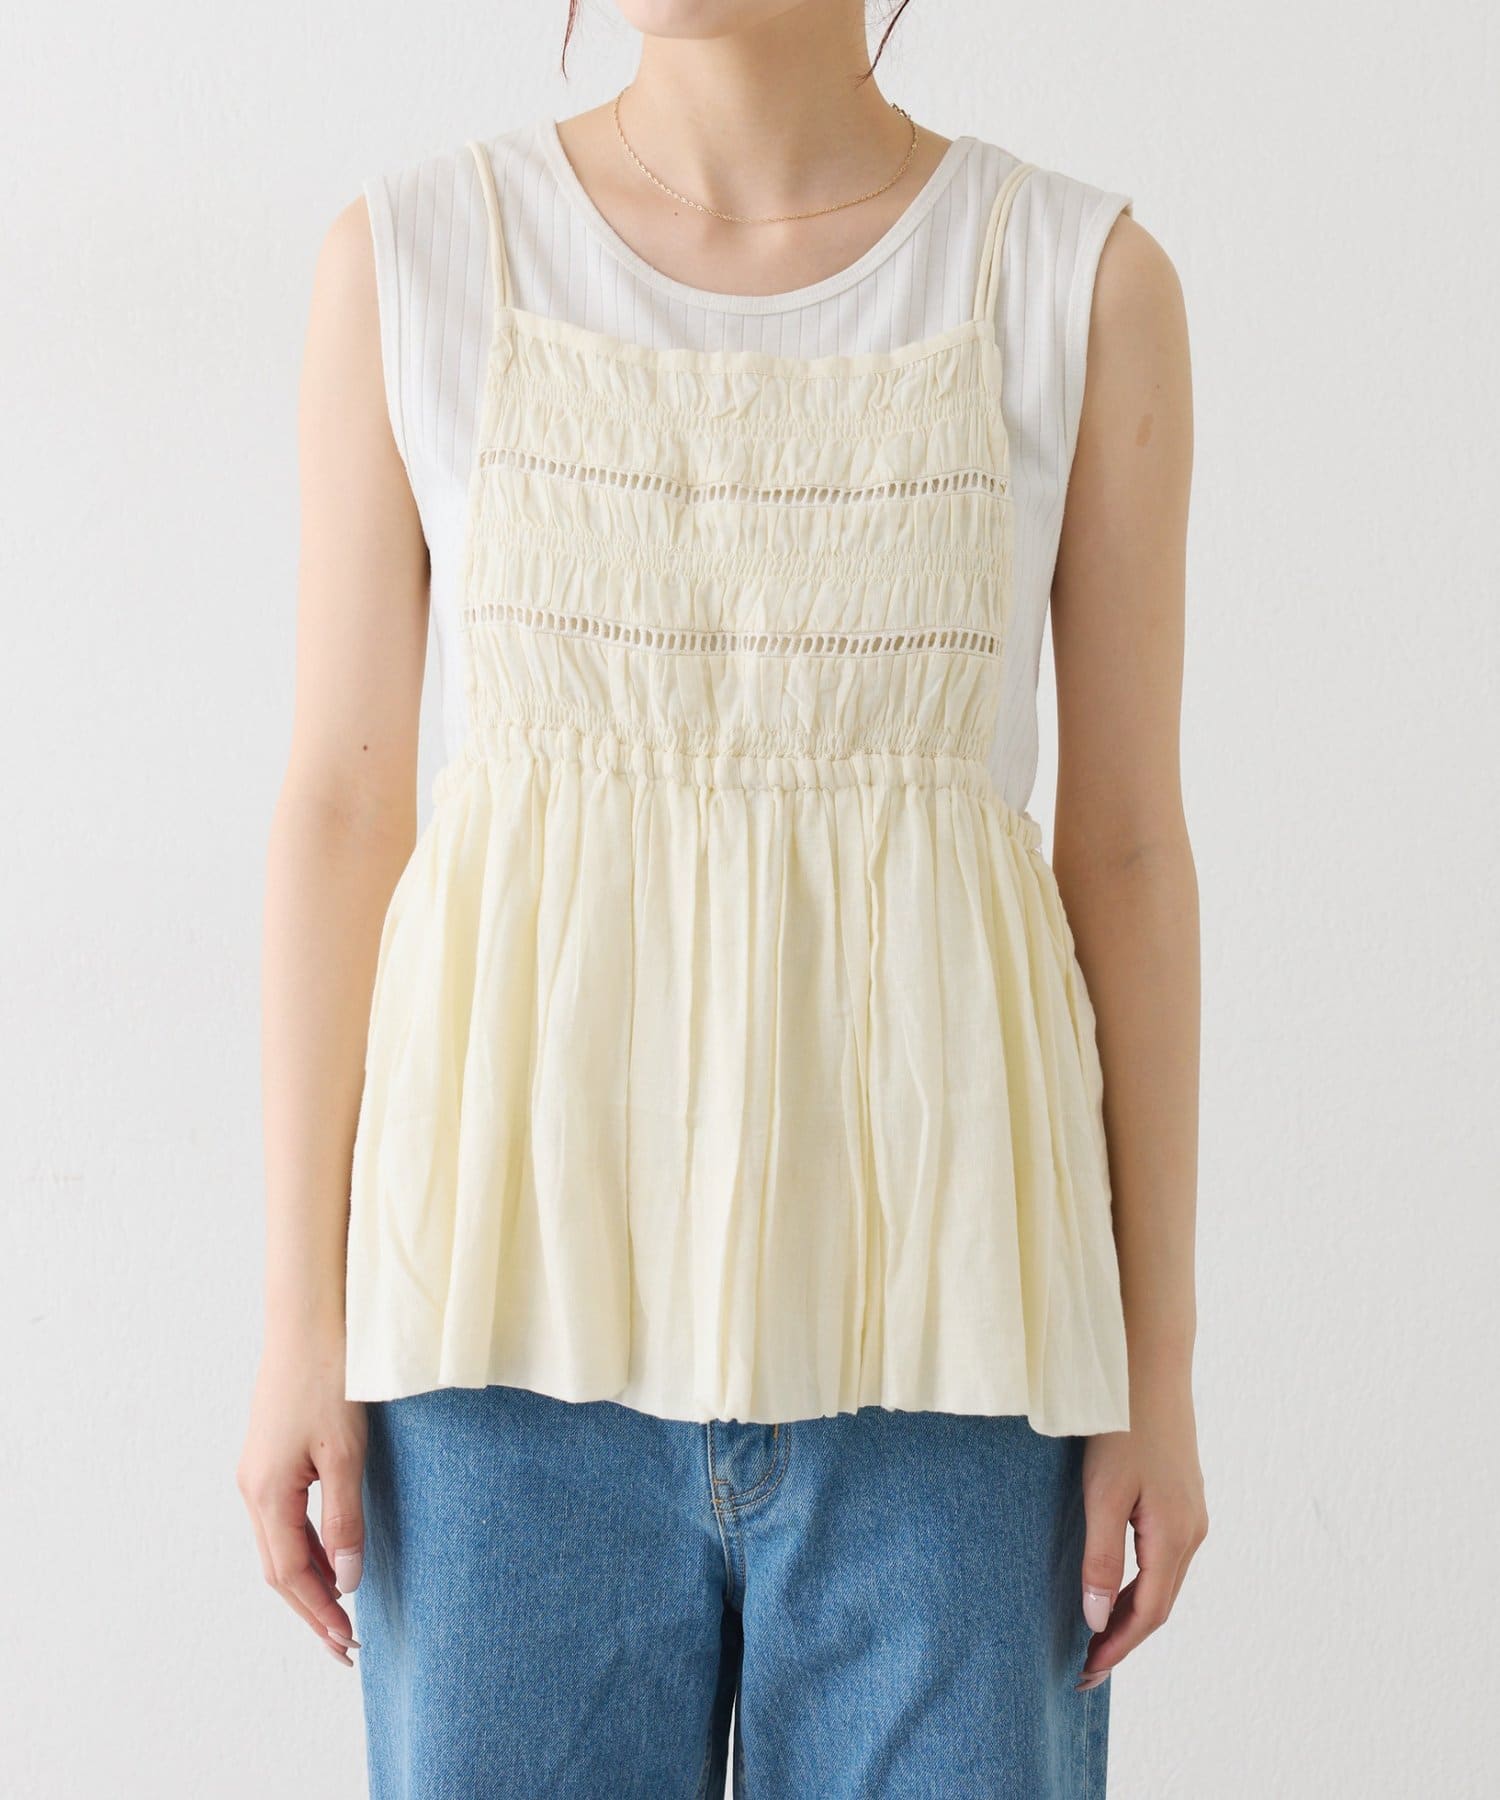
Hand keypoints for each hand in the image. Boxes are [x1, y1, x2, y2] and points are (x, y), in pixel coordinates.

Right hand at [236, 1328, 368, 1667]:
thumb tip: (347, 1580)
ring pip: (278, 1546)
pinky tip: (330, 1558)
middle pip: (278, 1569)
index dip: (319, 1613)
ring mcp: (256, 1473)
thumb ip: (345, 1519)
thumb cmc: (329, 1379)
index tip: (347, 1644)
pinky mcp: (268, 1458)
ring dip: (308, 1581)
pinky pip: (282, 1521)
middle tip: (344, 1646)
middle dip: (311, 1609)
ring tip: (341, 1613)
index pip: (292, 1574)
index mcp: (267, 1493)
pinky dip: (305, 1549)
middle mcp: (252, 1489)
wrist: (307, 1322)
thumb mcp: (345, 1453)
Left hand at [1076, 1366, 1207, 1688]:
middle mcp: (1193, 1532)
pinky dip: (1141, 1584)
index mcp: (1175, 1537)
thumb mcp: (1102, 1493)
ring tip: (1096, 1637)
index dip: (1116, 1649)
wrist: (1149, 1366)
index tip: (1084, 1676)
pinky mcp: (1183, 1497)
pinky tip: (1118, 1585)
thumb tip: (1097, 1620)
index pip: (1147, 1615)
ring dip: (1132, 1613)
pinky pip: (1165, 1558)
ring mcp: (1192, 1513)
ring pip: (1164, 1582)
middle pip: (1159, 1604)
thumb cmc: (1120, 1425)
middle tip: (1084, 1668)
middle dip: (1123, 1639)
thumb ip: (1101, 1558)